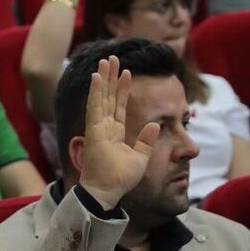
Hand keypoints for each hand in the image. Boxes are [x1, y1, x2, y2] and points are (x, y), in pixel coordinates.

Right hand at [78, 55, 158, 209]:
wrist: (108, 192)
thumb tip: (156, 124)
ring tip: (106, 60)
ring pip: (101, 97)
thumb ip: (146, 140)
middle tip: (112, 58)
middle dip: (110, 77)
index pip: (118, 105)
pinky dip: (95, 91)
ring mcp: (97, 128)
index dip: (121, 88)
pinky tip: (96, 76)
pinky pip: (95, 107)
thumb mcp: (141, 157)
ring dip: (103, 78)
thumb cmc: (121, 179)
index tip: (126, 72)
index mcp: (114, 133)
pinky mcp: (94, 131)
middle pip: (107, 97)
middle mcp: (104, 128)